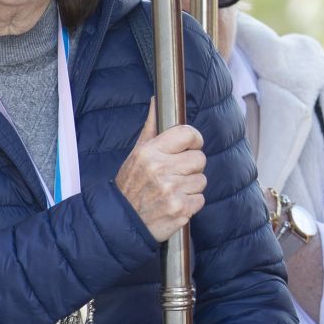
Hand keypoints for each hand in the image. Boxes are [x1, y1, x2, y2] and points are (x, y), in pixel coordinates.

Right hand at [116, 101, 206, 242]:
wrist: (121, 223)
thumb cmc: (131, 186)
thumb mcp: (136, 154)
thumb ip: (151, 128)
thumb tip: (156, 100)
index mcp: (150, 152)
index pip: (188, 134)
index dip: (194, 140)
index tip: (191, 146)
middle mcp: (161, 170)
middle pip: (200, 158)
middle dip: (191, 167)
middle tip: (174, 174)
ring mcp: (171, 191)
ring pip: (202, 180)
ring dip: (191, 186)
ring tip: (171, 191)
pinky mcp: (180, 210)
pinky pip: (201, 199)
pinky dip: (191, 203)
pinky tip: (174, 203)